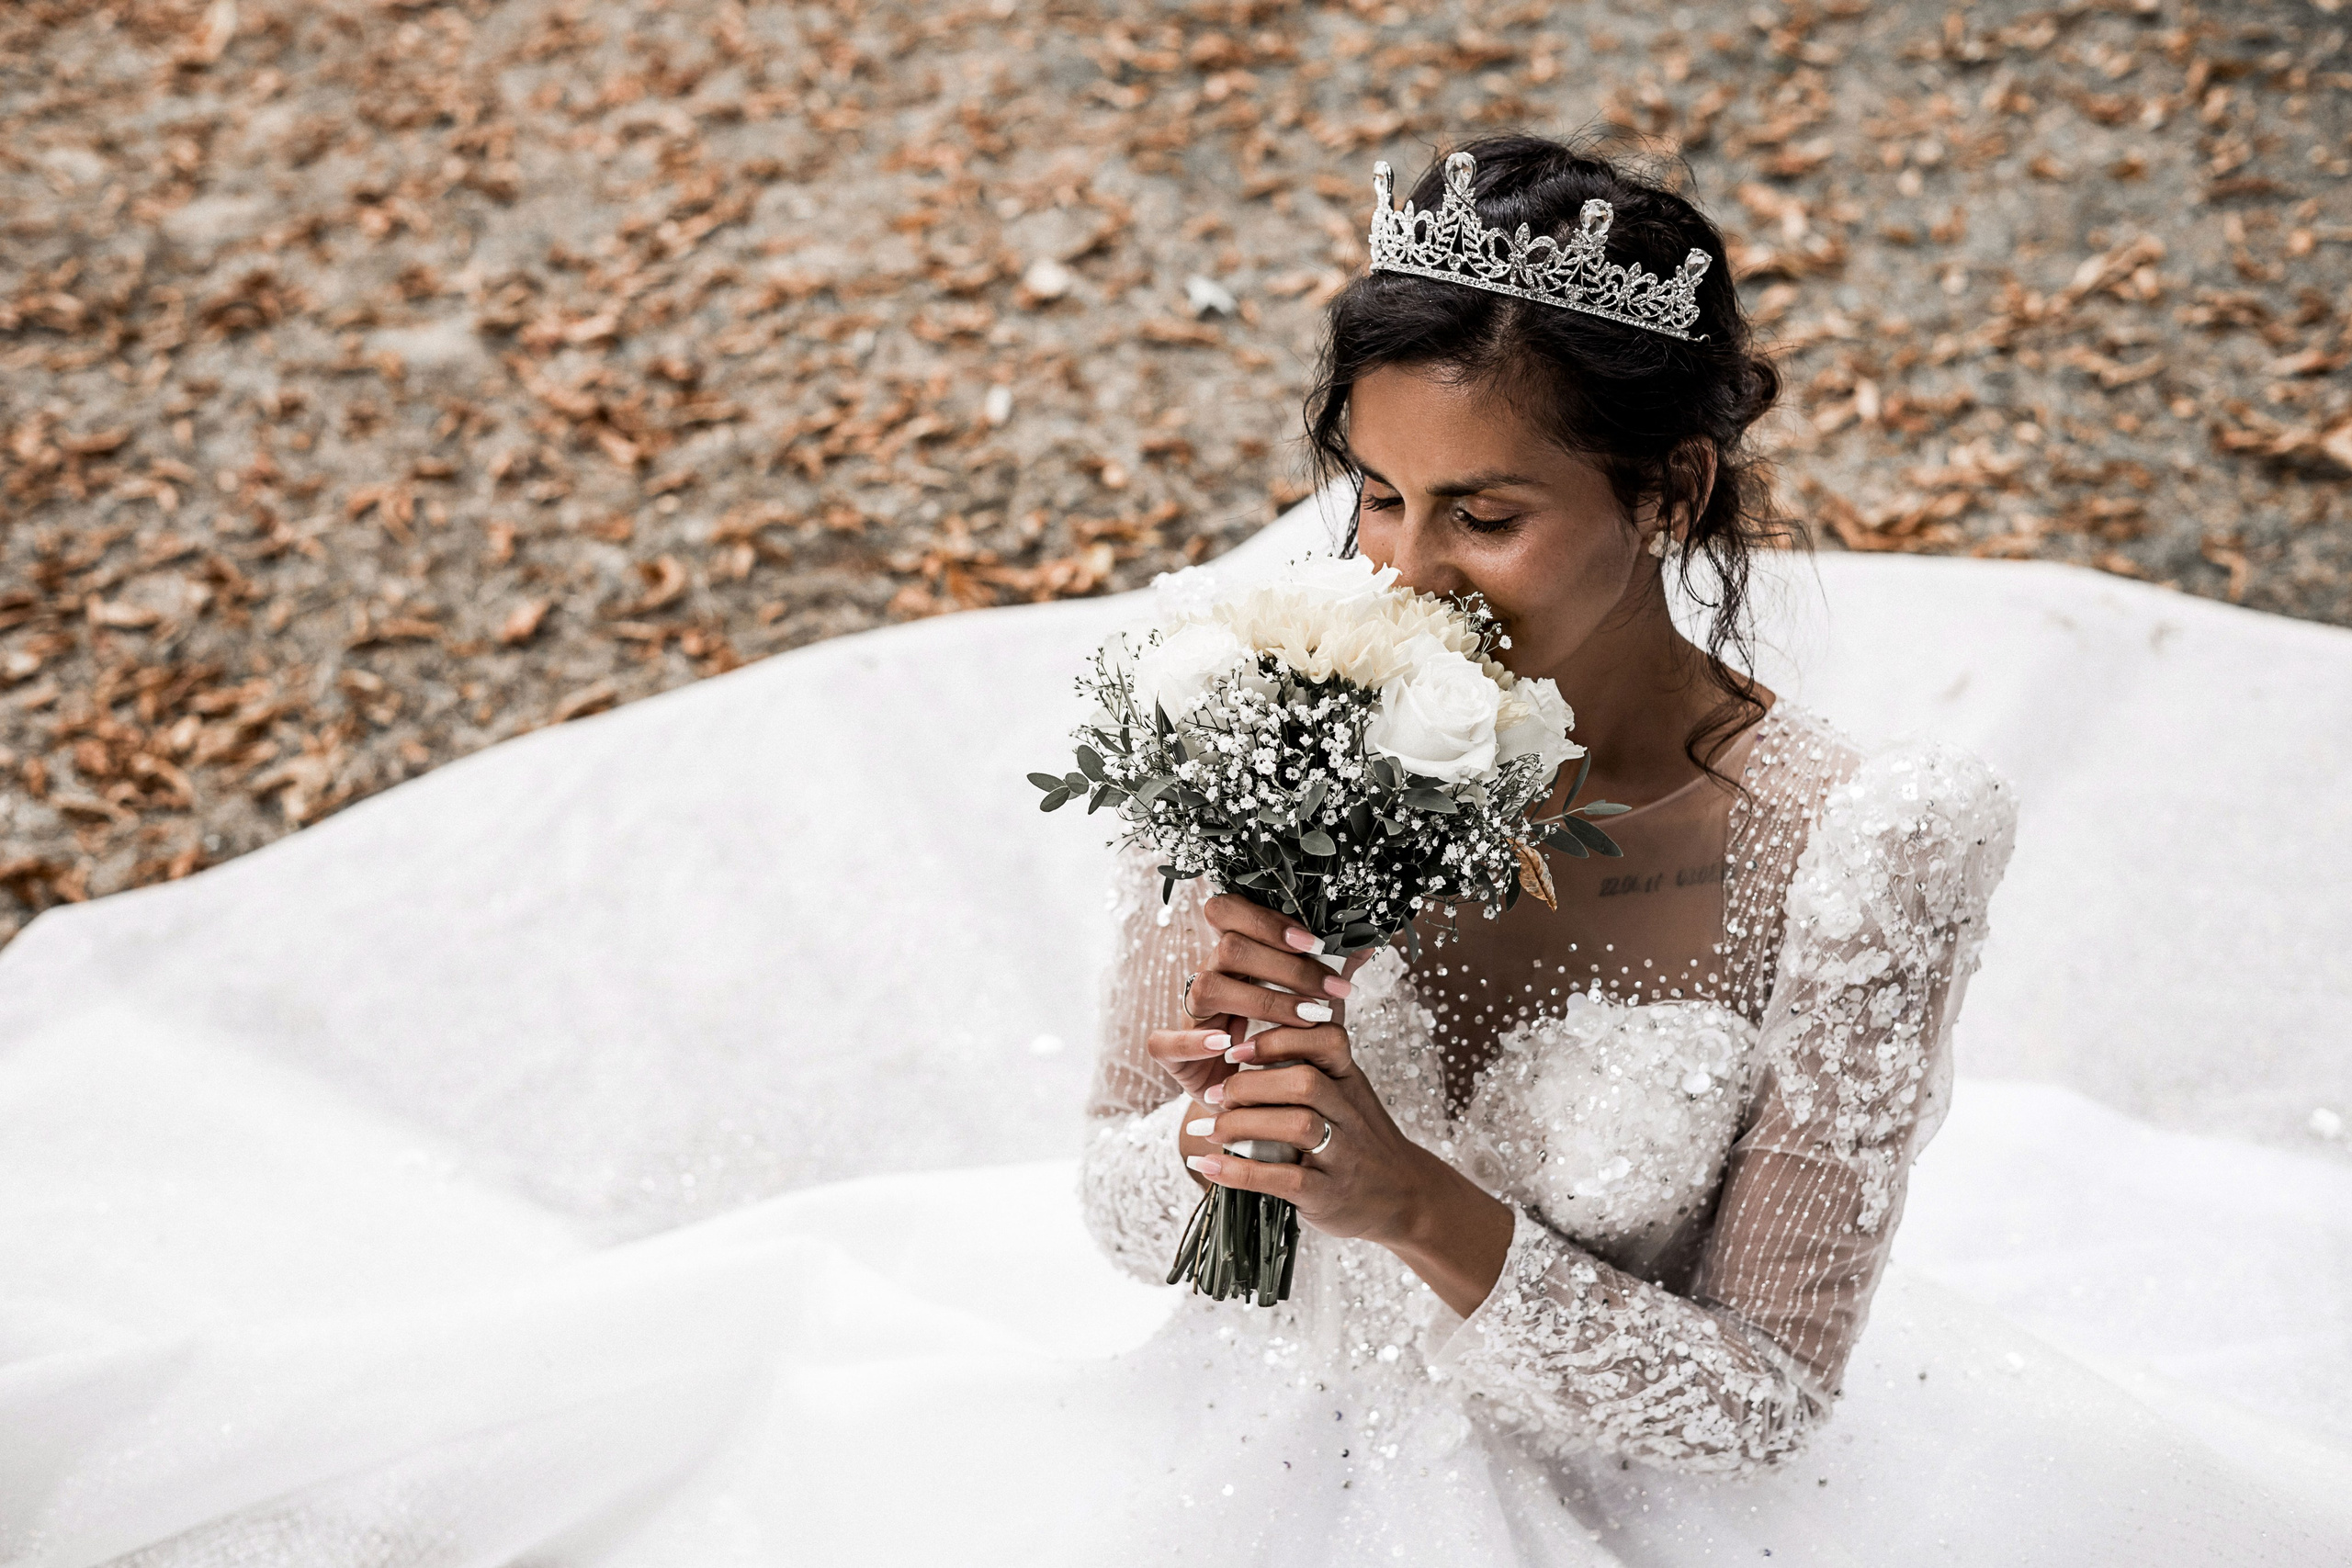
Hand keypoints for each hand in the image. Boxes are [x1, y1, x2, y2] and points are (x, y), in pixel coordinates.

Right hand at [1143, 893, 1369, 1112]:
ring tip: (1305, 1021)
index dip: (1268, 921)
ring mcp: (1189, 1016)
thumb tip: (1367, 943)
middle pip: (1230, 948)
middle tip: (1330, 995)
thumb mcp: (1308, 1007)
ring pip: (1207, 986)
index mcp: (1234, 960)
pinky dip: (1194, 1040)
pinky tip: (1229, 1045)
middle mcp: (1208, 979)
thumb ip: (1330, 973)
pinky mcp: (1173, 1056)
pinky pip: (1165, 1041)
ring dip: (1262, 1001)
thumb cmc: (1278, 1045)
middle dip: (1286, 969)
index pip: (1230, 912)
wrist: (1250, 1101)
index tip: (1315, 944)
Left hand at [1175, 1018, 1442, 1250]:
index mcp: (1350, 1082)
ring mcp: (1343, 1155)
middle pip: (1305, 1082)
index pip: (1328, 1040)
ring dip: (1242, 1124)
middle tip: (1214, 1095)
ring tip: (1206, 1130)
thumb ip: (1311, 1069)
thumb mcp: (1347, 1097)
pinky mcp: (1329, 1195)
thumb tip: (1245, 1044)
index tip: (1236, 1050)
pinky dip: (1239, 1172)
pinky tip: (1209, 1166)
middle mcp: (1351, 1114)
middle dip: (1251, 1085)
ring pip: (1299, 1125)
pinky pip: (1284, 1178)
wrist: (1406, 1196)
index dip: (1278, 1039)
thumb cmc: (1360, 1141)